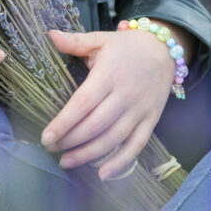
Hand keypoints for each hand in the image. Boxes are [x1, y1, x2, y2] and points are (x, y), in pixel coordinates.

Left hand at [40, 28, 174, 178]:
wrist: (164, 49)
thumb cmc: (126, 46)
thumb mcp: (100, 39)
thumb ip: (75, 41)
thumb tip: (50, 36)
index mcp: (109, 74)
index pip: (83, 103)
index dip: (64, 122)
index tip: (46, 137)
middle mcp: (125, 95)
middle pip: (95, 125)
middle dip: (71, 141)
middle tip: (51, 149)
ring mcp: (140, 110)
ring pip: (113, 139)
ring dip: (89, 154)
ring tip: (66, 161)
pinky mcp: (151, 120)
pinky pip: (136, 146)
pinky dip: (121, 163)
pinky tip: (102, 174)